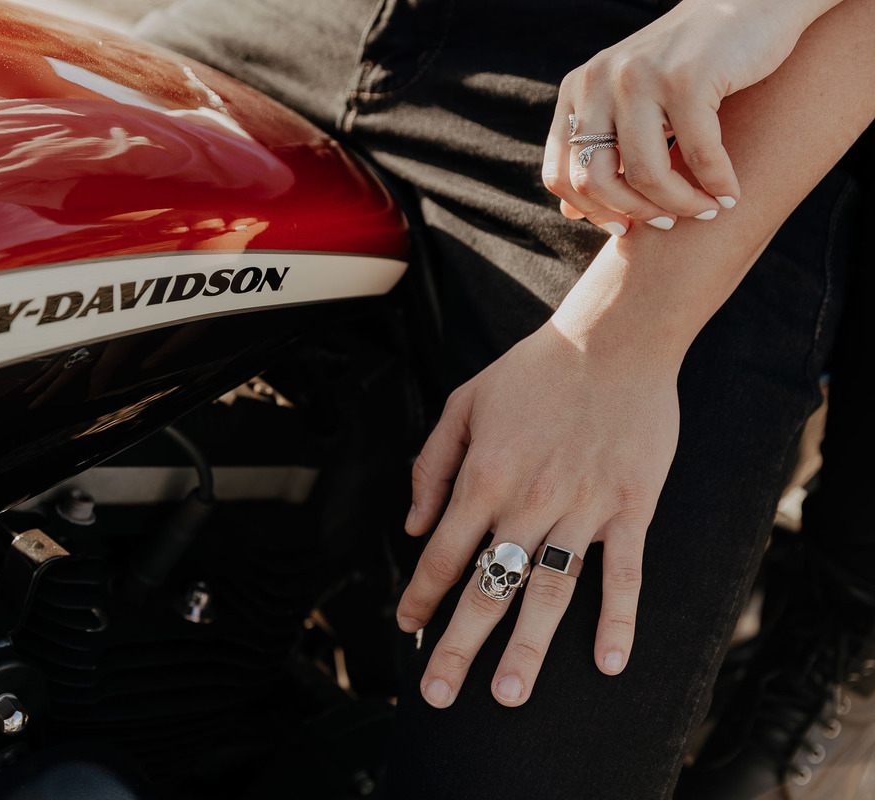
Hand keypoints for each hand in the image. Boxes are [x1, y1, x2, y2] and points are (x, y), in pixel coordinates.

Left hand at [398, 319, 679, 706]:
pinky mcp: (629, 508)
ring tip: (509, 695)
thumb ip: (432, 465)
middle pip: (486, 587)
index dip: (420, 597)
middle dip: (457, 644)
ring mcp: (581, 509)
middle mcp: (527, 502)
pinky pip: (623, 574)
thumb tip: (412, 525)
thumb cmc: (533, 370)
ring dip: (527, 648)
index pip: (441, 555)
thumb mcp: (463, 403)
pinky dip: (617, 620)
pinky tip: (607, 663)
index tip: (407, 629)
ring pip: (548, 593)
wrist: (612, 339)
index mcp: (482, 477)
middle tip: (438, 695)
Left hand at [542, 0, 833, 234]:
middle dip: (635, 214)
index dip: (590, 212)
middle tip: (668, 223)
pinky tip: (731, 193)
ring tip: (706, 210)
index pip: (559, 174)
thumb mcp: (632, 105)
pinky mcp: (687, 78)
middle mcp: (598, 81)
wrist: (751, 2)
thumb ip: (601, 151)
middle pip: (595, 181)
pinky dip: (718, 182)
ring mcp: (639, 77)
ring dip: (681, 205)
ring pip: (646, 174)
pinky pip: (698, 154)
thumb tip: (571, 213)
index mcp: (576, 91)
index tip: (625, 229)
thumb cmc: (691, 65)